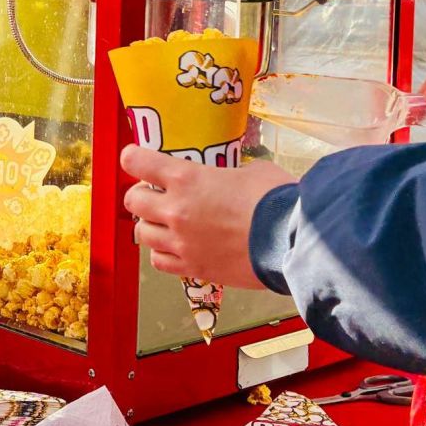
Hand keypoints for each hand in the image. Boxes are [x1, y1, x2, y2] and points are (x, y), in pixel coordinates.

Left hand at [121, 146, 294, 289]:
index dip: (133, 158)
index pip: (137, 161)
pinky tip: (177, 247)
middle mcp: (175, 210)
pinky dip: (163, 252)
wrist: (292, 241)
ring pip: (141, 233)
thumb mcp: (251, 172)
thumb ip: (226, 175)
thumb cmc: (276, 200)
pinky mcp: (193, 268)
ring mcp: (181, 242)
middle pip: (133, 201)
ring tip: (166, 223)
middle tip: (157, 194)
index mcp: (186, 178)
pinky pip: (159, 261)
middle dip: (141, 194)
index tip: (136, 159)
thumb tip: (228, 181)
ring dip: (150, 224)